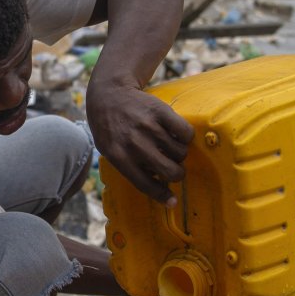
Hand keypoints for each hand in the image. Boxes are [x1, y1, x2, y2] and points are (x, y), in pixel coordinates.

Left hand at [85, 80, 193, 205]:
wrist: (109, 94)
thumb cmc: (110, 128)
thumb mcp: (109, 151)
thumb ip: (129, 167)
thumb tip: (159, 186)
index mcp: (119, 156)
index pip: (145, 183)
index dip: (162, 195)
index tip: (172, 201)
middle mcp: (134, 142)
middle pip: (169, 170)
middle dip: (177, 174)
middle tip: (175, 170)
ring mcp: (148, 126)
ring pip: (180, 151)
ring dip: (180, 154)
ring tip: (171, 148)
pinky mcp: (161, 111)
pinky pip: (185, 132)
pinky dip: (186, 136)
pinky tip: (177, 134)